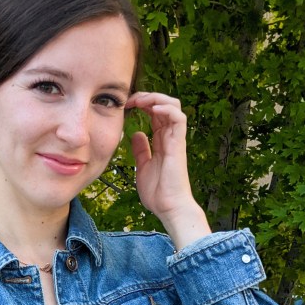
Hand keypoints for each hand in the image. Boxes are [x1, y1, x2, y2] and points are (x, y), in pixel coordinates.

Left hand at [126, 91, 211, 250]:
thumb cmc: (158, 192)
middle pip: (164, 104)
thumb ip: (141, 150)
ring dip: (156, 98)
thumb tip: (135, 134)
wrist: (169, 207)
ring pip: (173, 106)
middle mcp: (170, 137)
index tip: (125, 105)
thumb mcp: (142, 166)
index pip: (155, 113)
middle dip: (147, 96)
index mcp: (161, 141)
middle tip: (130, 100)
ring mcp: (175, 139)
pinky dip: (167, 108)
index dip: (142, 104)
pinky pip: (178, 118)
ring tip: (140, 100)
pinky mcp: (179, 144)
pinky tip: (152, 108)